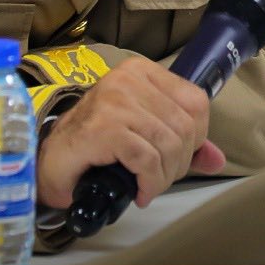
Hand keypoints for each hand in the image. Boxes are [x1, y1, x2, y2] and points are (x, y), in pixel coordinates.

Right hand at [35, 56, 224, 210]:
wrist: (46, 163)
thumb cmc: (93, 146)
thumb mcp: (142, 135)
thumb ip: (181, 143)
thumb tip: (218, 159)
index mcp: (142, 72)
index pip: (196, 102)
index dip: (197, 137)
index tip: (177, 158)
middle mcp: (129, 79)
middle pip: (185, 125)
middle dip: (180, 162)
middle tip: (159, 179)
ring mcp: (115, 100)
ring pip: (168, 143)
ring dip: (164, 176)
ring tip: (149, 187)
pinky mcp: (103, 127)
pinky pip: (146, 159)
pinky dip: (149, 182)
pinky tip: (140, 192)